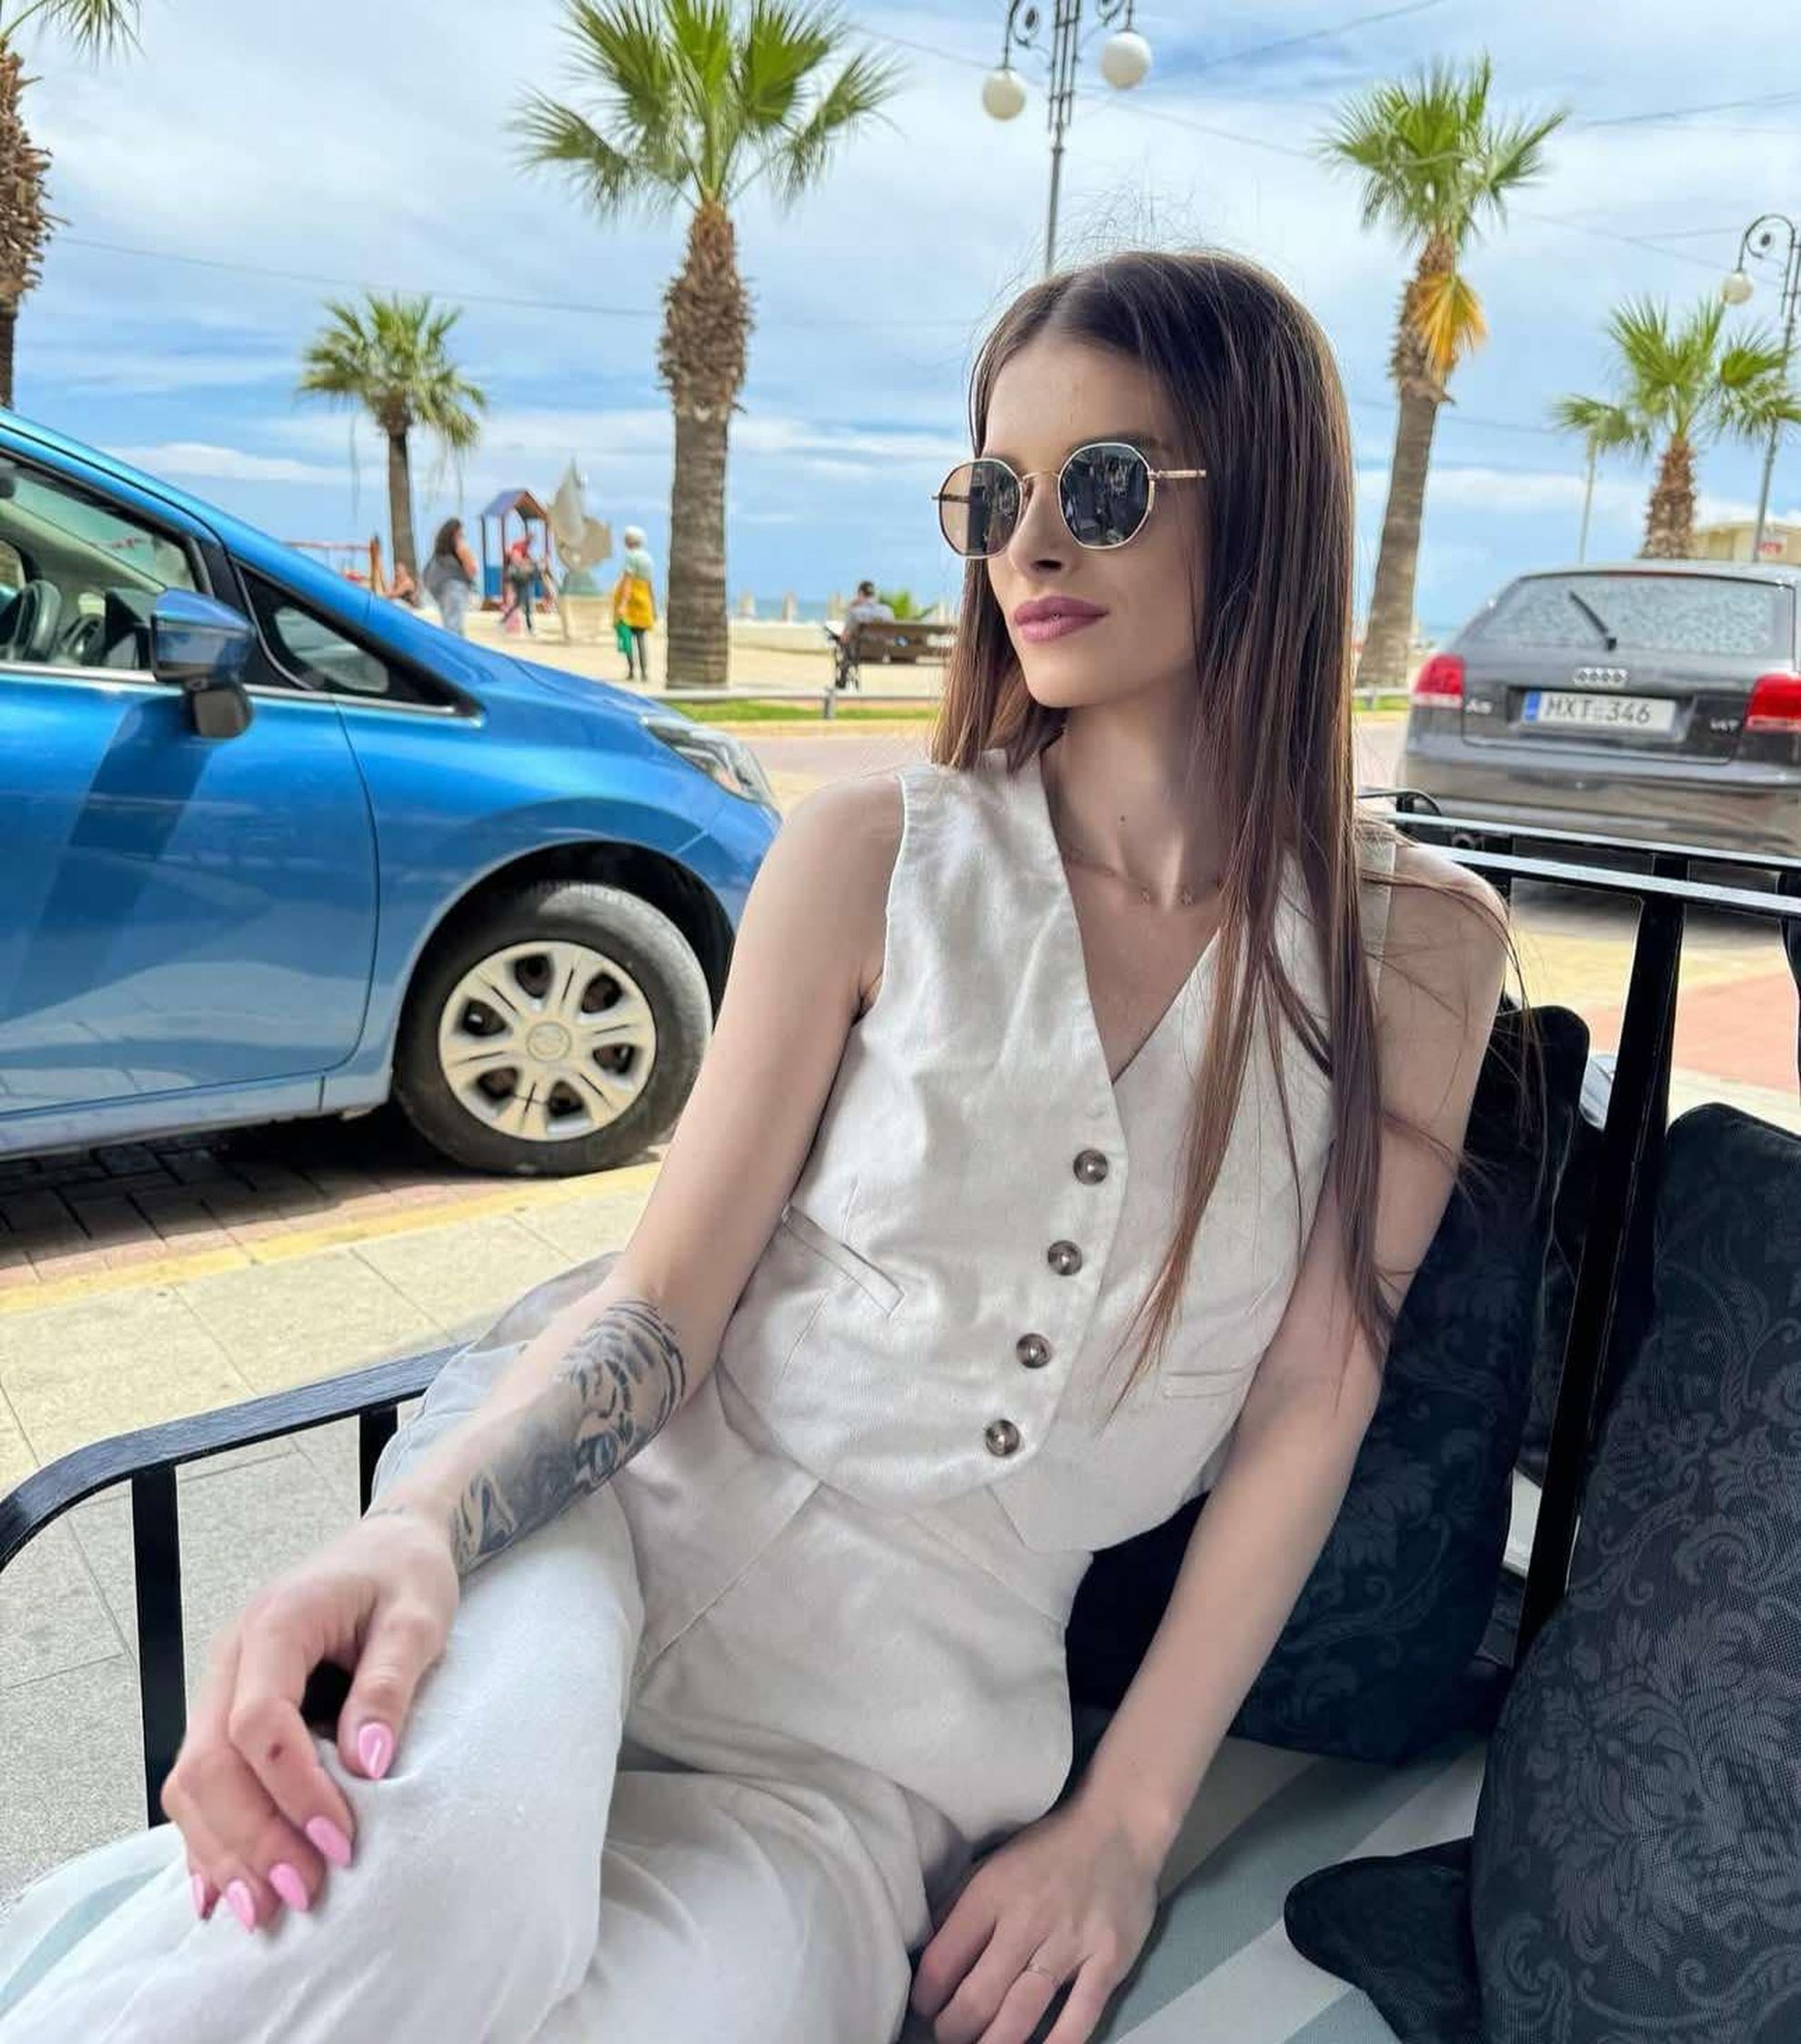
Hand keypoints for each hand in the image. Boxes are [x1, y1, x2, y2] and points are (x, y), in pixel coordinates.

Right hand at [161, 1505, 457, 1930]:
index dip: (293, 1791)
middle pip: (210, 1763)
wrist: (387, 1544)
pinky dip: (210, 1837)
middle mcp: (231, 1656)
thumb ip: (390, 1683)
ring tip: (264, 1912)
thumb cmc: (406, 1575)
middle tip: (301, 1894)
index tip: (341, 1843)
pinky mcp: (225, 1711)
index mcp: (277, 1622)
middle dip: (250, 1837)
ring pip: (192, 1780)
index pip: (258, 1723)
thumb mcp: (418, 1617)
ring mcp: (219, 1685)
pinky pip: (200, 1781)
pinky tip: (223, 1891)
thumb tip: (367, 1764)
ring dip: (223, 1850)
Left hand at [910, 1793, 1160, 2042]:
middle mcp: (1026, 1921)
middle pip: (978, 1997)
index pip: (942, 1961)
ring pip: (1022, 2012)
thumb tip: (923, 1951)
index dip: (925, 1996)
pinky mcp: (1108, 1960)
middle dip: (953, 2030)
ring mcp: (1070, 1943)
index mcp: (990, 1893)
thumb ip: (958, 1905)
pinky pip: (1080, 2016)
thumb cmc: (1047, 1848)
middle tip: (948, 2036)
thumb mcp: (991, 1863)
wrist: (1117, 1826)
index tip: (924, 2007)